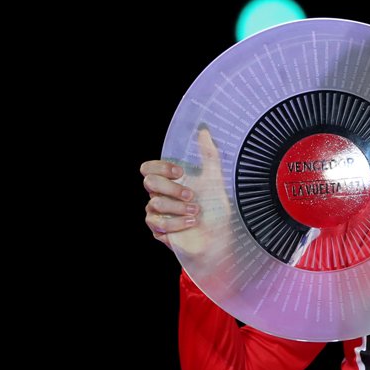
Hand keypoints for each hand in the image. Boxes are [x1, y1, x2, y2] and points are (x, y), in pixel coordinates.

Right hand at [141, 128, 230, 255]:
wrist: (221, 239)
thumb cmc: (216, 211)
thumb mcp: (215, 181)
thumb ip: (209, 155)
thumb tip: (204, 131)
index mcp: (170, 182)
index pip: (149, 168)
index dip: (160, 167)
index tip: (180, 172)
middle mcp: (161, 196)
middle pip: (149, 183)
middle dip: (171, 188)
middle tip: (191, 196)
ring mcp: (158, 214)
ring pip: (153, 204)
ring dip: (178, 208)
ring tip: (196, 213)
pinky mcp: (159, 232)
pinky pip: (158, 223)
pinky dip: (177, 223)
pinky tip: (191, 224)